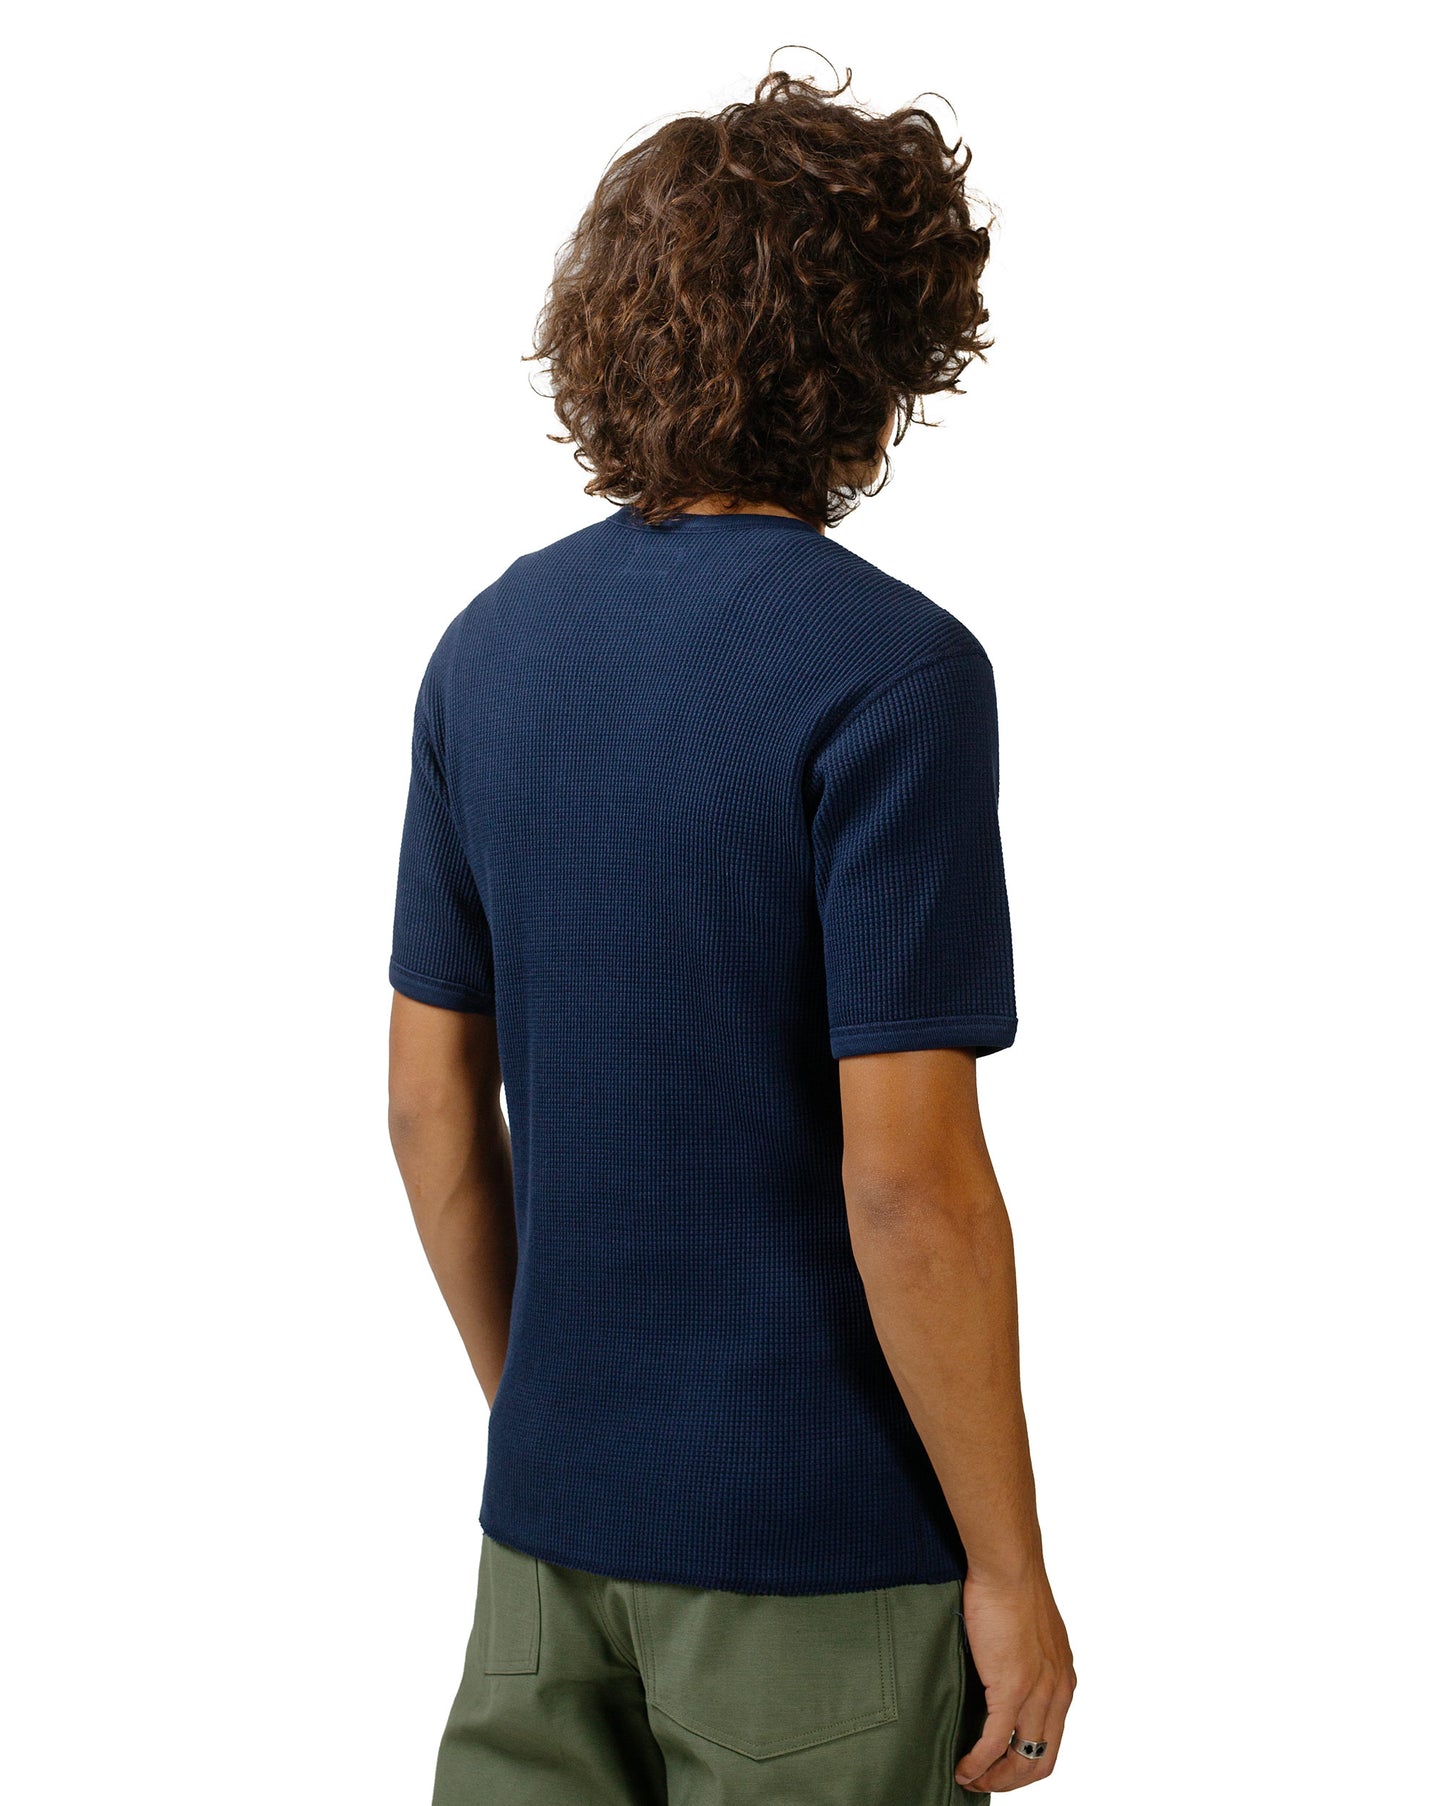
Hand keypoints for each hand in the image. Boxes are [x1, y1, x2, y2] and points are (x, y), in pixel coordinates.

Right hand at [954, 1563, 1074, 1791]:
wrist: (1009, 1567)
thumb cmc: (1013, 1586)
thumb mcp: (1033, 1633)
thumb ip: (1028, 1660)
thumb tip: (1005, 1671)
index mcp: (1063, 1680)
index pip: (1052, 1741)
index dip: (1026, 1763)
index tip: (1000, 1766)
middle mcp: (1057, 1693)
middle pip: (1041, 1761)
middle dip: (1010, 1780)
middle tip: (983, 1781)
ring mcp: (1036, 1693)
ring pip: (1020, 1759)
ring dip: (993, 1778)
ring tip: (969, 1780)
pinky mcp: (1011, 1688)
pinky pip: (995, 1741)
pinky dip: (978, 1763)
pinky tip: (963, 1768)